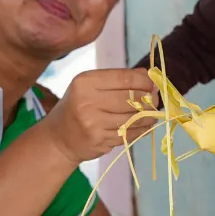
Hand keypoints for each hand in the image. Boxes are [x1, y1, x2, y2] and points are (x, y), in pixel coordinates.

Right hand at [40, 68, 154, 162]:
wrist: (58, 137)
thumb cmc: (77, 106)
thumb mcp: (90, 86)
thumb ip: (118, 79)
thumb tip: (148, 75)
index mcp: (86, 82)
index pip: (125, 78)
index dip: (144, 81)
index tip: (153, 83)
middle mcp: (88, 101)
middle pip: (132, 98)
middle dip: (149, 99)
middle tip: (155, 99)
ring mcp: (94, 123)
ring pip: (133, 118)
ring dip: (148, 116)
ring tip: (152, 113)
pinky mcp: (100, 140)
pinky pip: (129, 133)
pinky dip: (141, 130)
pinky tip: (143, 125)